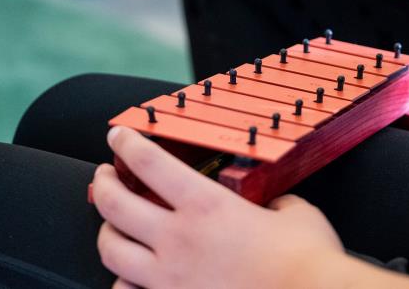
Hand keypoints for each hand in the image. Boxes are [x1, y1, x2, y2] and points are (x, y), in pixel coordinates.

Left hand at [92, 127, 343, 288]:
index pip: (150, 163)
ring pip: (110, 250)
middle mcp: (179, 239)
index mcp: (207, 206)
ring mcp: (170, 277)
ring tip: (112, 226)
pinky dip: (124, 282)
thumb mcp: (294, 213)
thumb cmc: (306, 260)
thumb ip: (272, 204)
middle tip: (104, 177)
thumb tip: (270, 209)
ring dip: (106, 233)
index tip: (119, 135)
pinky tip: (131, 276)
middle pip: (114, 204)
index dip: (127, 143)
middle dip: (102, 184)